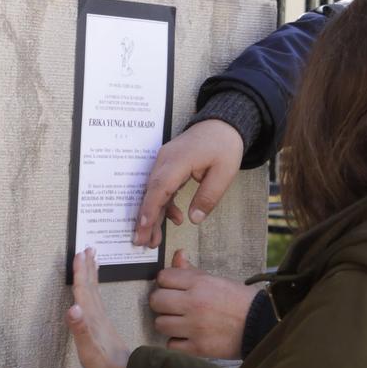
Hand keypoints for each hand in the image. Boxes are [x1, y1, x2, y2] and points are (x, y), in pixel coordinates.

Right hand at [67, 249, 131, 367]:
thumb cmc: (106, 367)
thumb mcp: (89, 351)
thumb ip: (81, 329)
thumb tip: (73, 307)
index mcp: (92, 318)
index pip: (84, 290)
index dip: (80, 272)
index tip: (79, 253)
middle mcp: (97, 316)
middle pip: (90, 286)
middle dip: (87, 267)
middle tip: (86, 248)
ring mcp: (101, 321)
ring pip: (94, 292)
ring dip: (91, 275)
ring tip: (91, 259)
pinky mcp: (102, 327)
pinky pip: (96, 301)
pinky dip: (93, 289)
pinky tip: (92, 290)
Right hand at [132, 120, 243, 246]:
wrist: (222, 125)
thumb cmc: (224, 146)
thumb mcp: (224, 173)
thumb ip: (208, 196)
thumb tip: (194, 219)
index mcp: (178, 160)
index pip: (159, 186)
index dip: (149, 208)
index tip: (142, 227)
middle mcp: (165, 160)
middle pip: (151, 192)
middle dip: (145, 219)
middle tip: (142, 242)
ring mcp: (163, 162)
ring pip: (154, 192)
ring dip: (153, 215)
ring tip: (154, 240)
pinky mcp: (167, 167)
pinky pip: (161, 188)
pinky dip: (164, 204)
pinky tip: (174, 218)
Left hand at [149, 249, 254, 357]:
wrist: (261, 324)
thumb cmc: (239, 300)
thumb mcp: (216, 280)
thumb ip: (192, 271)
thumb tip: (177, 255)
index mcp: (199, 284)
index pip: (163, 278)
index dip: (165, 282)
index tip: (171, 287)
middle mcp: (194, 304)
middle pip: (156, 301)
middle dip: (161, 302)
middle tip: (171, 305)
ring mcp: (194, 327)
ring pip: (160, 324)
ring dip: (167, 323)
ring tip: (179, 321)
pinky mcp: (198, 347)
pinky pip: (171, 344)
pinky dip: (177, 341)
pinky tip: (187, 336)